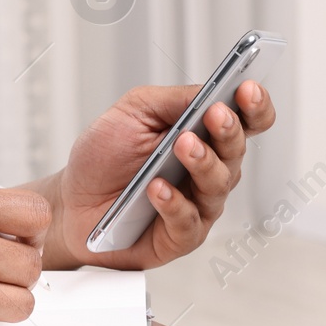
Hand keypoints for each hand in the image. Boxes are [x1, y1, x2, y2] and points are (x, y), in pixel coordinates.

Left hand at [38, 81, 274, 269]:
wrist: (72, 200)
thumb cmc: (104, 158)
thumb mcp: (132, 113)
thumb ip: (171, 100)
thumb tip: (206, 91)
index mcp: (203, 135)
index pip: (245, 120)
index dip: (254, 106)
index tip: (248, 89)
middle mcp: (207, 170)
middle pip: (235, 150)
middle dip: (229, 130)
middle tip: (216, 115)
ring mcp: (197, 204)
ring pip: (217, 185)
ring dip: (202, 163)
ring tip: (182, 146)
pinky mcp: (180, 236)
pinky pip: (187, 221)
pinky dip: (173, 203)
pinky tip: (156, 189)